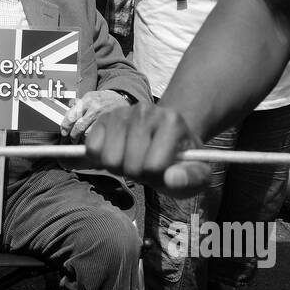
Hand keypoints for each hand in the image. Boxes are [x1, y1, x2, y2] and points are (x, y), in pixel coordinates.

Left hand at [59, 90, 129, 140]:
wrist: (120, 98)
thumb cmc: (102, 99)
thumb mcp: (89, 97)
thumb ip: (77, 107)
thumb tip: (66, 120)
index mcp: (87, 99)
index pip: (72, 115)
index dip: (65, 126)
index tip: (63, 131)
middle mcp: (95, 107)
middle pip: (79, 126)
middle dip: (73, 135)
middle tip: (71, 138)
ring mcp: (103, 116)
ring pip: (88, 133)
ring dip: (82, 138)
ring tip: (79, 138)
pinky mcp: (109, 123)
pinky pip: (97, 134)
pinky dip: (91, 138)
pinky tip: (90, 137)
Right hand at [83, 102, 209, 194]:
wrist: (167, 137)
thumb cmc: (180, 159)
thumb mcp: (196, 173)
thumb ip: (191, 178)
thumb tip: (172, 179)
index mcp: (171, 121)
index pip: (154, 166)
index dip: (157, 176)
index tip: (164, 168)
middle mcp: (145, 111)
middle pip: (130, 165)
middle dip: (138, 174)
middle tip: (147, 165)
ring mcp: (121, 113)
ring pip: (109, 159)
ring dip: (120, 168)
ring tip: (133, 160)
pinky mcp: (103, 119)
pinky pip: (92, 149)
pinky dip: (101, 159)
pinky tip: (117, 153)